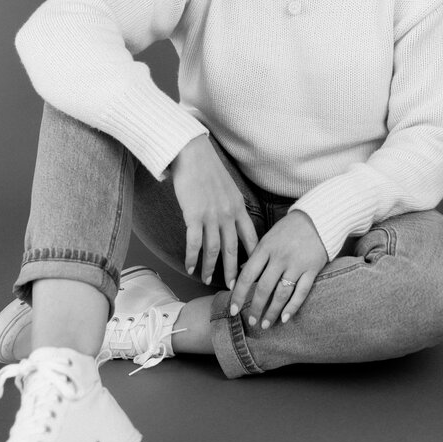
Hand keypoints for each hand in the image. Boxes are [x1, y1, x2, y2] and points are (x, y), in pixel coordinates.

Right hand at [170, 135, 258, 285]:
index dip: (253, 256)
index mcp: (239, 207)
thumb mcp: (228, 188)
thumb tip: (231, 220)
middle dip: (234, 271)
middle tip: (234, 287)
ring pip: (214, 249)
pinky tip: (189, 267)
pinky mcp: (194, 215)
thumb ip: (231, 205)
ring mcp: (211, 215)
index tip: (253, 270)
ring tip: (208, 280)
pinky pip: (194, 243)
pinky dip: (192, 257)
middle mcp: (228, 214)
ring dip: (211, 267)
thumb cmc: (208, 169)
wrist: (192, 154)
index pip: (251, 237)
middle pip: (234, 249)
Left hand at [229, 210, 327, 328]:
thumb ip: (257, 256)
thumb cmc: (289, 229)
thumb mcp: (268, 238)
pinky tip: (285, 318)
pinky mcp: (312, 269)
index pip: (247, 275)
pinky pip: (301, 292)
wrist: (317, 218)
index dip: (238, 295)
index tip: (232, 310)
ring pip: (281, 294)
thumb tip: (241, 273)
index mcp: (265, 248)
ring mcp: (297, 264)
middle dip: (255, 308)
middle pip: (263, 288)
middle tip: (251, 322)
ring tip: (265, 324)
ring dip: (272, 312)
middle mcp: (280, 257)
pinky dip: (292, 307)